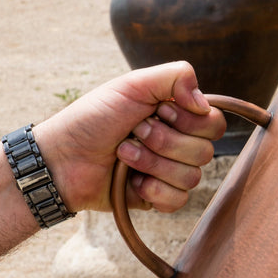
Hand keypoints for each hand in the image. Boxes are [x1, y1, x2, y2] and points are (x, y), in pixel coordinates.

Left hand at [34, 62, 225, 213]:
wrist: (63, 158)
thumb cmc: (93, 118)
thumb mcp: (132, 85)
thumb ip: (176, 77)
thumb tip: (204, 104)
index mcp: (178, 116)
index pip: (214, 124)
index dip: (190, 121)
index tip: (159, 112)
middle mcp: (179, 144)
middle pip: (206, 152)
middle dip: (165, 142)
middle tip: (135, 132)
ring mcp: (170, 172)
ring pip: (192, 177)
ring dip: (152, 164)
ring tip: (124, 155)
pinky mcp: (159, 198)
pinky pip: (179, 201)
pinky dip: (154, 190)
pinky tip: (133, 182)